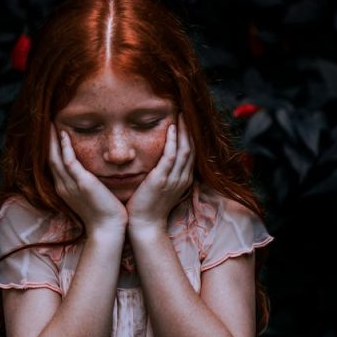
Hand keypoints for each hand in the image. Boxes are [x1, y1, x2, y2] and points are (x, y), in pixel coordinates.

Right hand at [48, 123, 127, 233]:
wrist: (108, 228)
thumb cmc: (103, 212)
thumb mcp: (89, 195)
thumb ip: (86, 182)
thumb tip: (89, 172)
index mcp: (64, 188)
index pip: (53, 164)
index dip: (50, 148)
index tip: (50, 133)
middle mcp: (62, 185)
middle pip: (49, 158)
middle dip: (46, 141)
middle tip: (44, 123)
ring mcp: (70, 185)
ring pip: (54, 158)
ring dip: (51, 140)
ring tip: (49, 124)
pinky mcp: (81, 183)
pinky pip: (69, 162)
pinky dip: (65, 147)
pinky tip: (63, 134)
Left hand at [126, 112, 193, 232]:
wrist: (144, 225)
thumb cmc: (149, 207)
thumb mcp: (163, 189)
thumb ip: (165, 174)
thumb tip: (161, 161)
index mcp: (184, 179)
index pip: (192, 153)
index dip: (191, 136)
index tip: (186, 121)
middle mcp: (183, 178)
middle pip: (192, 148)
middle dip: (190, 129)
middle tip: (187, 112)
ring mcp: (174, 179)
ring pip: (185, 150)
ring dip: (183, 131)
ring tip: (181, 115)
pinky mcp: (162, 180)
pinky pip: (171, 157)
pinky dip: (173, 141)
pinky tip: (171, 128)